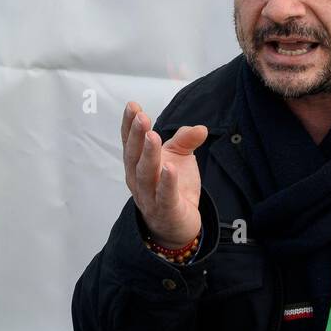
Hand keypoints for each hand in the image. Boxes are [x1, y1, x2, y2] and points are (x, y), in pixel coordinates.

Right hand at [121, 101, 207, 249]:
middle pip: (133, 156)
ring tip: (153, 136)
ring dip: (149, 155)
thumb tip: (201, 128)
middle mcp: (137, 180)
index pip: (130, 143)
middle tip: (141, 117)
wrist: (177, 224)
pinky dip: (166, 182)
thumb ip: (186, 141)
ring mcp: (149, 197)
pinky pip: (164, 196)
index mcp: (137, 165)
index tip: (132, 106)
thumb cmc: (173, 187)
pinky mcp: (165, 210)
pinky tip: (169, 168)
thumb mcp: (179, 159)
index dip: (129, 125)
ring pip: (145, 175)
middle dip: (136, 136)